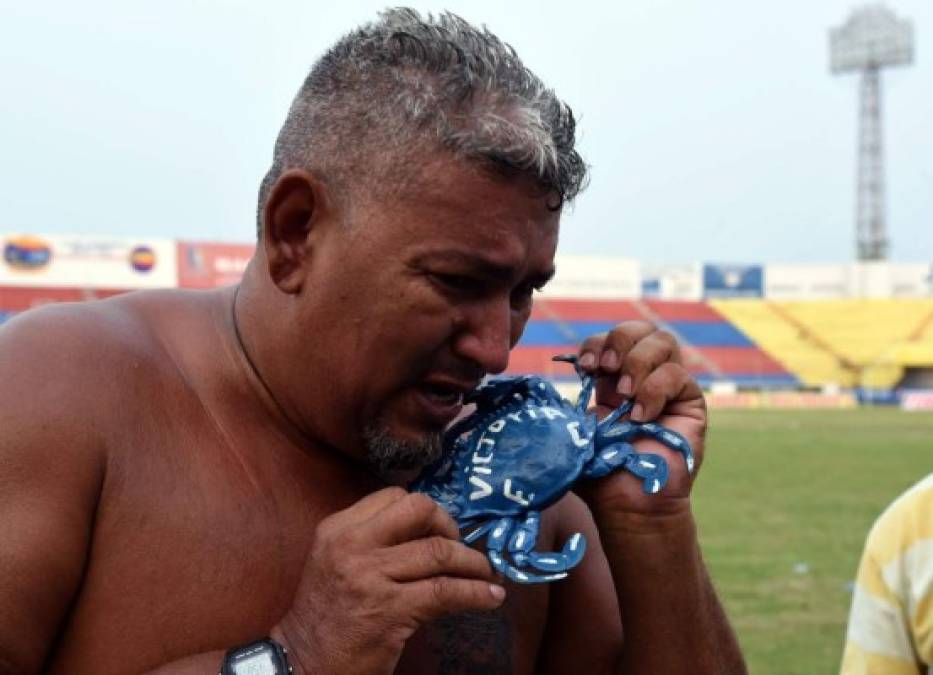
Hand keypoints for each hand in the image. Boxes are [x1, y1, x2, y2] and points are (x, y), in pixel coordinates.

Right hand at [272, 488, 504, 674]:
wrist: (302, 662)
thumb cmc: (325, 614)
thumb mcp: (336, 561)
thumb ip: (372, 540)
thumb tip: (431, 531)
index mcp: (338, 528)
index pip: (394, 497)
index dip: (426, 511)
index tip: (438, 531)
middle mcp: (352, 545)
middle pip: (420, 509)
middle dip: (450, 525)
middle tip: (460, 547)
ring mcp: (371, 576)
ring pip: (439, 551)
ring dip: (472, 563)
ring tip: (485, 575)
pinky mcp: (391, 610)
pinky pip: (447, 591)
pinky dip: (477, 593)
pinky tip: (491, 598)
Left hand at [574, 321, 706, 518]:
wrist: (628, 505)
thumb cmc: (599, 473)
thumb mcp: (574, 431)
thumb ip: (565, 405)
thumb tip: (544, 385)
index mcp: (612, 380)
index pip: (608, 340)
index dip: (596, 343)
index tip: (584, 365)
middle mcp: (643, 376)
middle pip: (640, 328)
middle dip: (619, 340)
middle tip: (605, 369)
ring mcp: (669, 386)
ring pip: (663, 341)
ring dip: (638, 361)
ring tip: (625, 395)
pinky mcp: (690, 402)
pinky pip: (678, 375)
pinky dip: (656, 389)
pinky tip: (642, 417)